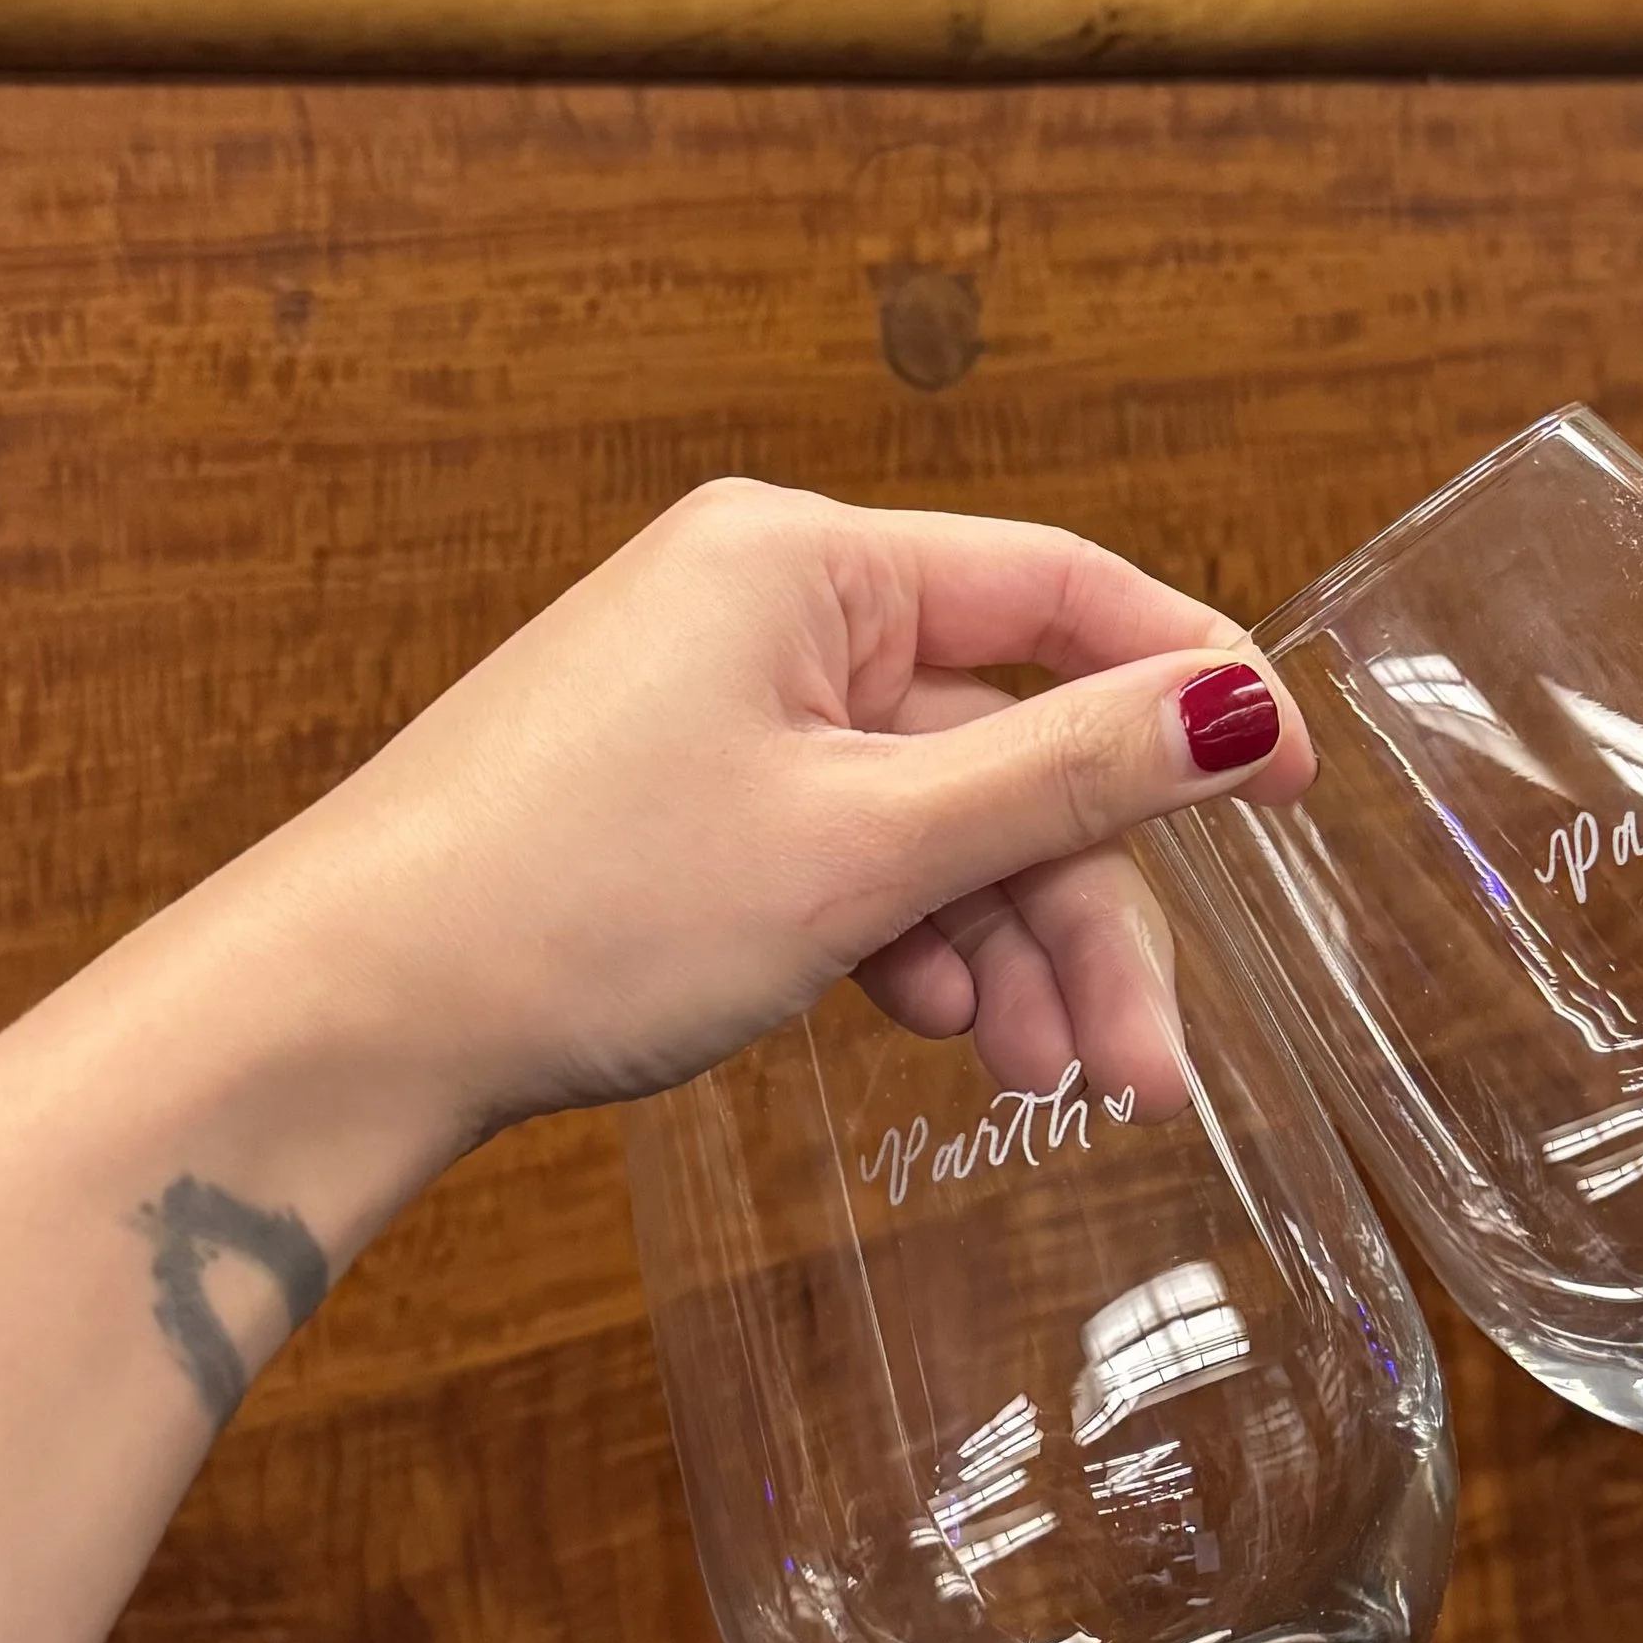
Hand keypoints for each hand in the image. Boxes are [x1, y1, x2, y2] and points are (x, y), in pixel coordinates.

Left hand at [293, 478, 1312, 1139]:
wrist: (343, 1019)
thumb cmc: (575, 905)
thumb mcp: (865, 846)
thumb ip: (1070, 773)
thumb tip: (1247, 704)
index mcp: (806, 560)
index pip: (1064, 592)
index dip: (1195, 689)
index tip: (1299, 792)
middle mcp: (763, 606)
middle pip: (1003, 738)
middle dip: (1082, 904)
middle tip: (1144, 1066)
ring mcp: (714, 706)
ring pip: (931, 817)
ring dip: (1002, 946)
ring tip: (1035, 1082)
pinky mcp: (679, 798)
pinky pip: (847, 850)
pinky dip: (906, 940)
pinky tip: (933, 1030)